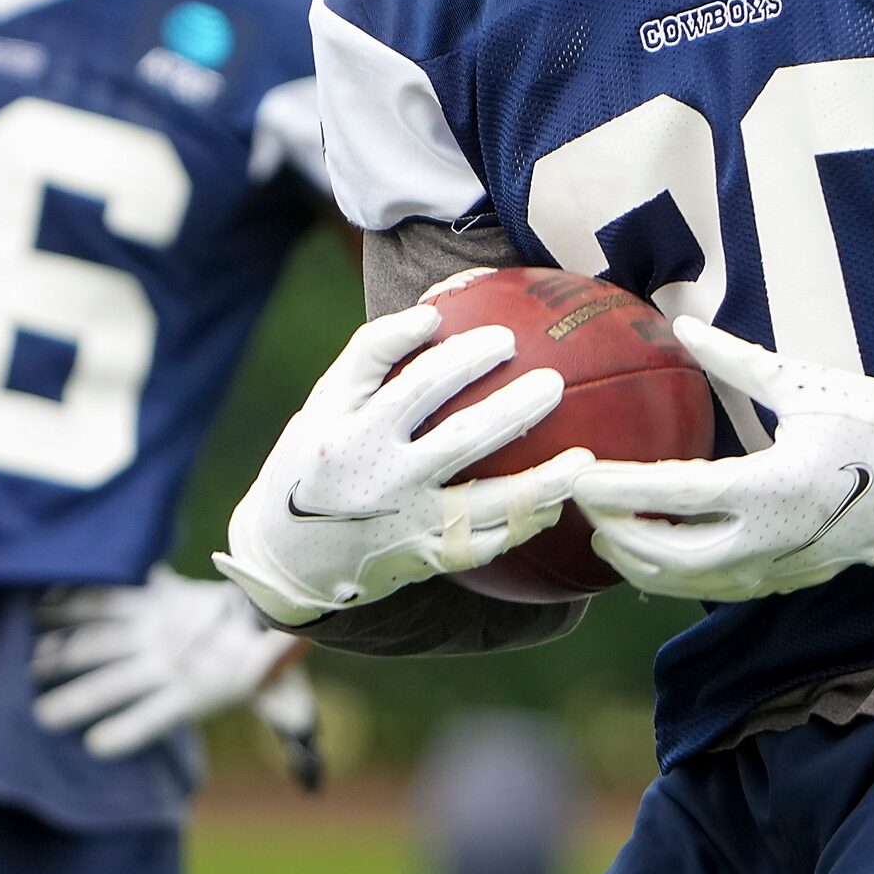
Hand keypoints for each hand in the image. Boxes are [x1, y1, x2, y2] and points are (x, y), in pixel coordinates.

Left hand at [31, 567, 299, 760]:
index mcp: (190, 691)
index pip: (157, 716)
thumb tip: (308, 760)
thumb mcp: (285, 688)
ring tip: (30, 663)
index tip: (96, 748)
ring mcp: (149, 632)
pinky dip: (76, 598)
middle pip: (113, 683)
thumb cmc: (270, 659)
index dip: (129, 730)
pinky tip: (42, 600)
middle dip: (78, 699)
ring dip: (63, 652)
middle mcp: (161, 664)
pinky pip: (107, 596)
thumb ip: (287, 712)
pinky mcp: (147, 596)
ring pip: (99, 644)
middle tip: (39, 718)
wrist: (258, 613)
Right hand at [213, 297, 589, 626]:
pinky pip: (486, 542)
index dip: (461, 357)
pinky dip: (524, 522)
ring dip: (542, 482)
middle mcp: (381, 481)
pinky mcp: (427, 560)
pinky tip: (557, 503)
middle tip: (553, 382)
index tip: (502, 336)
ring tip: (584, 460)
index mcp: (351, 435)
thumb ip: (371, 357)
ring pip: (488, 503)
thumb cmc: (313, 460)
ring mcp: (407, 524)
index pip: (415, 386)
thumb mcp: (324, 404)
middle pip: (463, 440)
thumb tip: (430, 314)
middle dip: (515, 408)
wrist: (289, 556)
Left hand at [569, 318, 873, 601]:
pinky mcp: (795, 578)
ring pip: (696, 583)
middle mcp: (778, 536)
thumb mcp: (799, 383)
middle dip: (620, 536)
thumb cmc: (870, 417)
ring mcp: (787, 565)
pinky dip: (680, 576)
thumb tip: (682, 325)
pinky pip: (723, 587)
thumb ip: (734, 360)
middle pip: (675, 555)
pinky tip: (654, 556)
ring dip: (644, 565)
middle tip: (580, 511)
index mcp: (776, 485)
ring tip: (606, 537)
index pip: (678, 495)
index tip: (579, 478)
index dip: (621, 489)